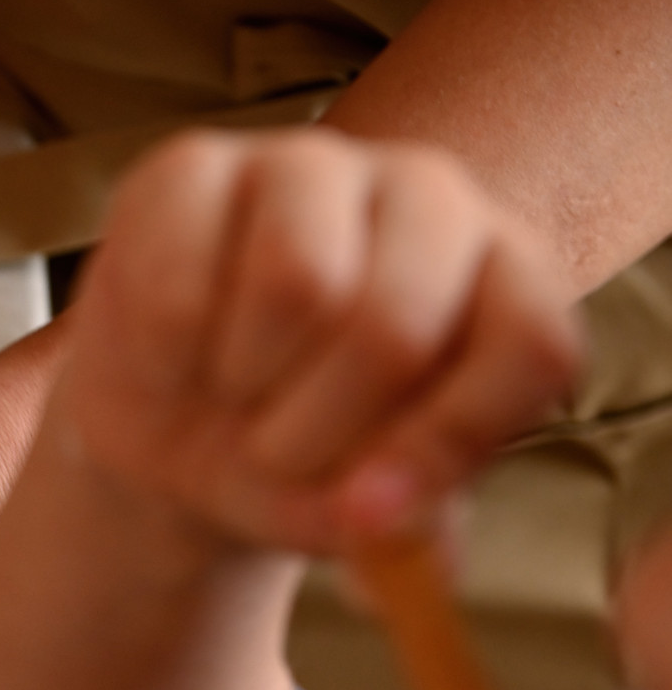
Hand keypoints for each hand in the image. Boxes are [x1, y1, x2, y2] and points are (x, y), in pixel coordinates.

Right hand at [60, 127, 582, 559]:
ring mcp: (310, 165)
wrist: (171, 417)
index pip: (527, 344)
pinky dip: (162, 358)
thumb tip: (370, 520)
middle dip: (314, 432)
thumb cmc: (291, 449)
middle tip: (274, 456)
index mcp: (503, 278)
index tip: (370, 515)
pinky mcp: (192, 167)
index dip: (448, 442)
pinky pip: (179, 278)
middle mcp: (427, 197)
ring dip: (242, 384)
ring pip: (296, 283)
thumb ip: (389, 524)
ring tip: (229, 393)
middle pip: (393, 325)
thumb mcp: (354, 509)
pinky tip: (168, 359)